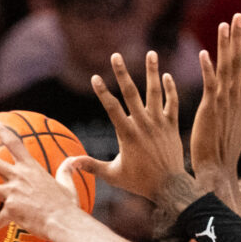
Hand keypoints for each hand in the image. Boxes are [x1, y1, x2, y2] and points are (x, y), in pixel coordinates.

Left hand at [0, 118, 84, 239]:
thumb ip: (66, 171)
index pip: (14, 143)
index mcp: (31, 169)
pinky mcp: (12, 212)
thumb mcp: (68, 185)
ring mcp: (13, 194)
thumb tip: (72, 161)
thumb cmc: (68, 205)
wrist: (65, 222)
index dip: (1, 130)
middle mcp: (19, 178)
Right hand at [72, 51, 200, 211]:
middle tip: (116, 55)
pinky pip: (172, 104)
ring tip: (151, 53)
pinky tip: (166, 76)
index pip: (112, 108)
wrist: (170, 188)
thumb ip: (91, 166)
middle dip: (122, 73)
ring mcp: (159, 124)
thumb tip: (68, 164)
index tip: (95, 77)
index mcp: (127, 134)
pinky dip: (170, 90)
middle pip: (131, 94)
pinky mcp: (172, 126)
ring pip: (155, 93)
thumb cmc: (140, 183)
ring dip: (152, 72)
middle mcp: (143, 125)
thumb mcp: (113, 175)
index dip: (102, 92)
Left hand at [190, 14, 240, 199]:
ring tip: (226, 25)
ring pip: (227, 69)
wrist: (219, 169)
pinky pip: (209, 85)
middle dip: (239, 39)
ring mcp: (224, 104)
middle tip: (239, 16)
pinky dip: (207, 69)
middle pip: (239, 63)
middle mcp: (235, 99)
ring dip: (226, 46)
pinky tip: (204, 53)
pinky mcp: (210, 110)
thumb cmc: (227, 149)